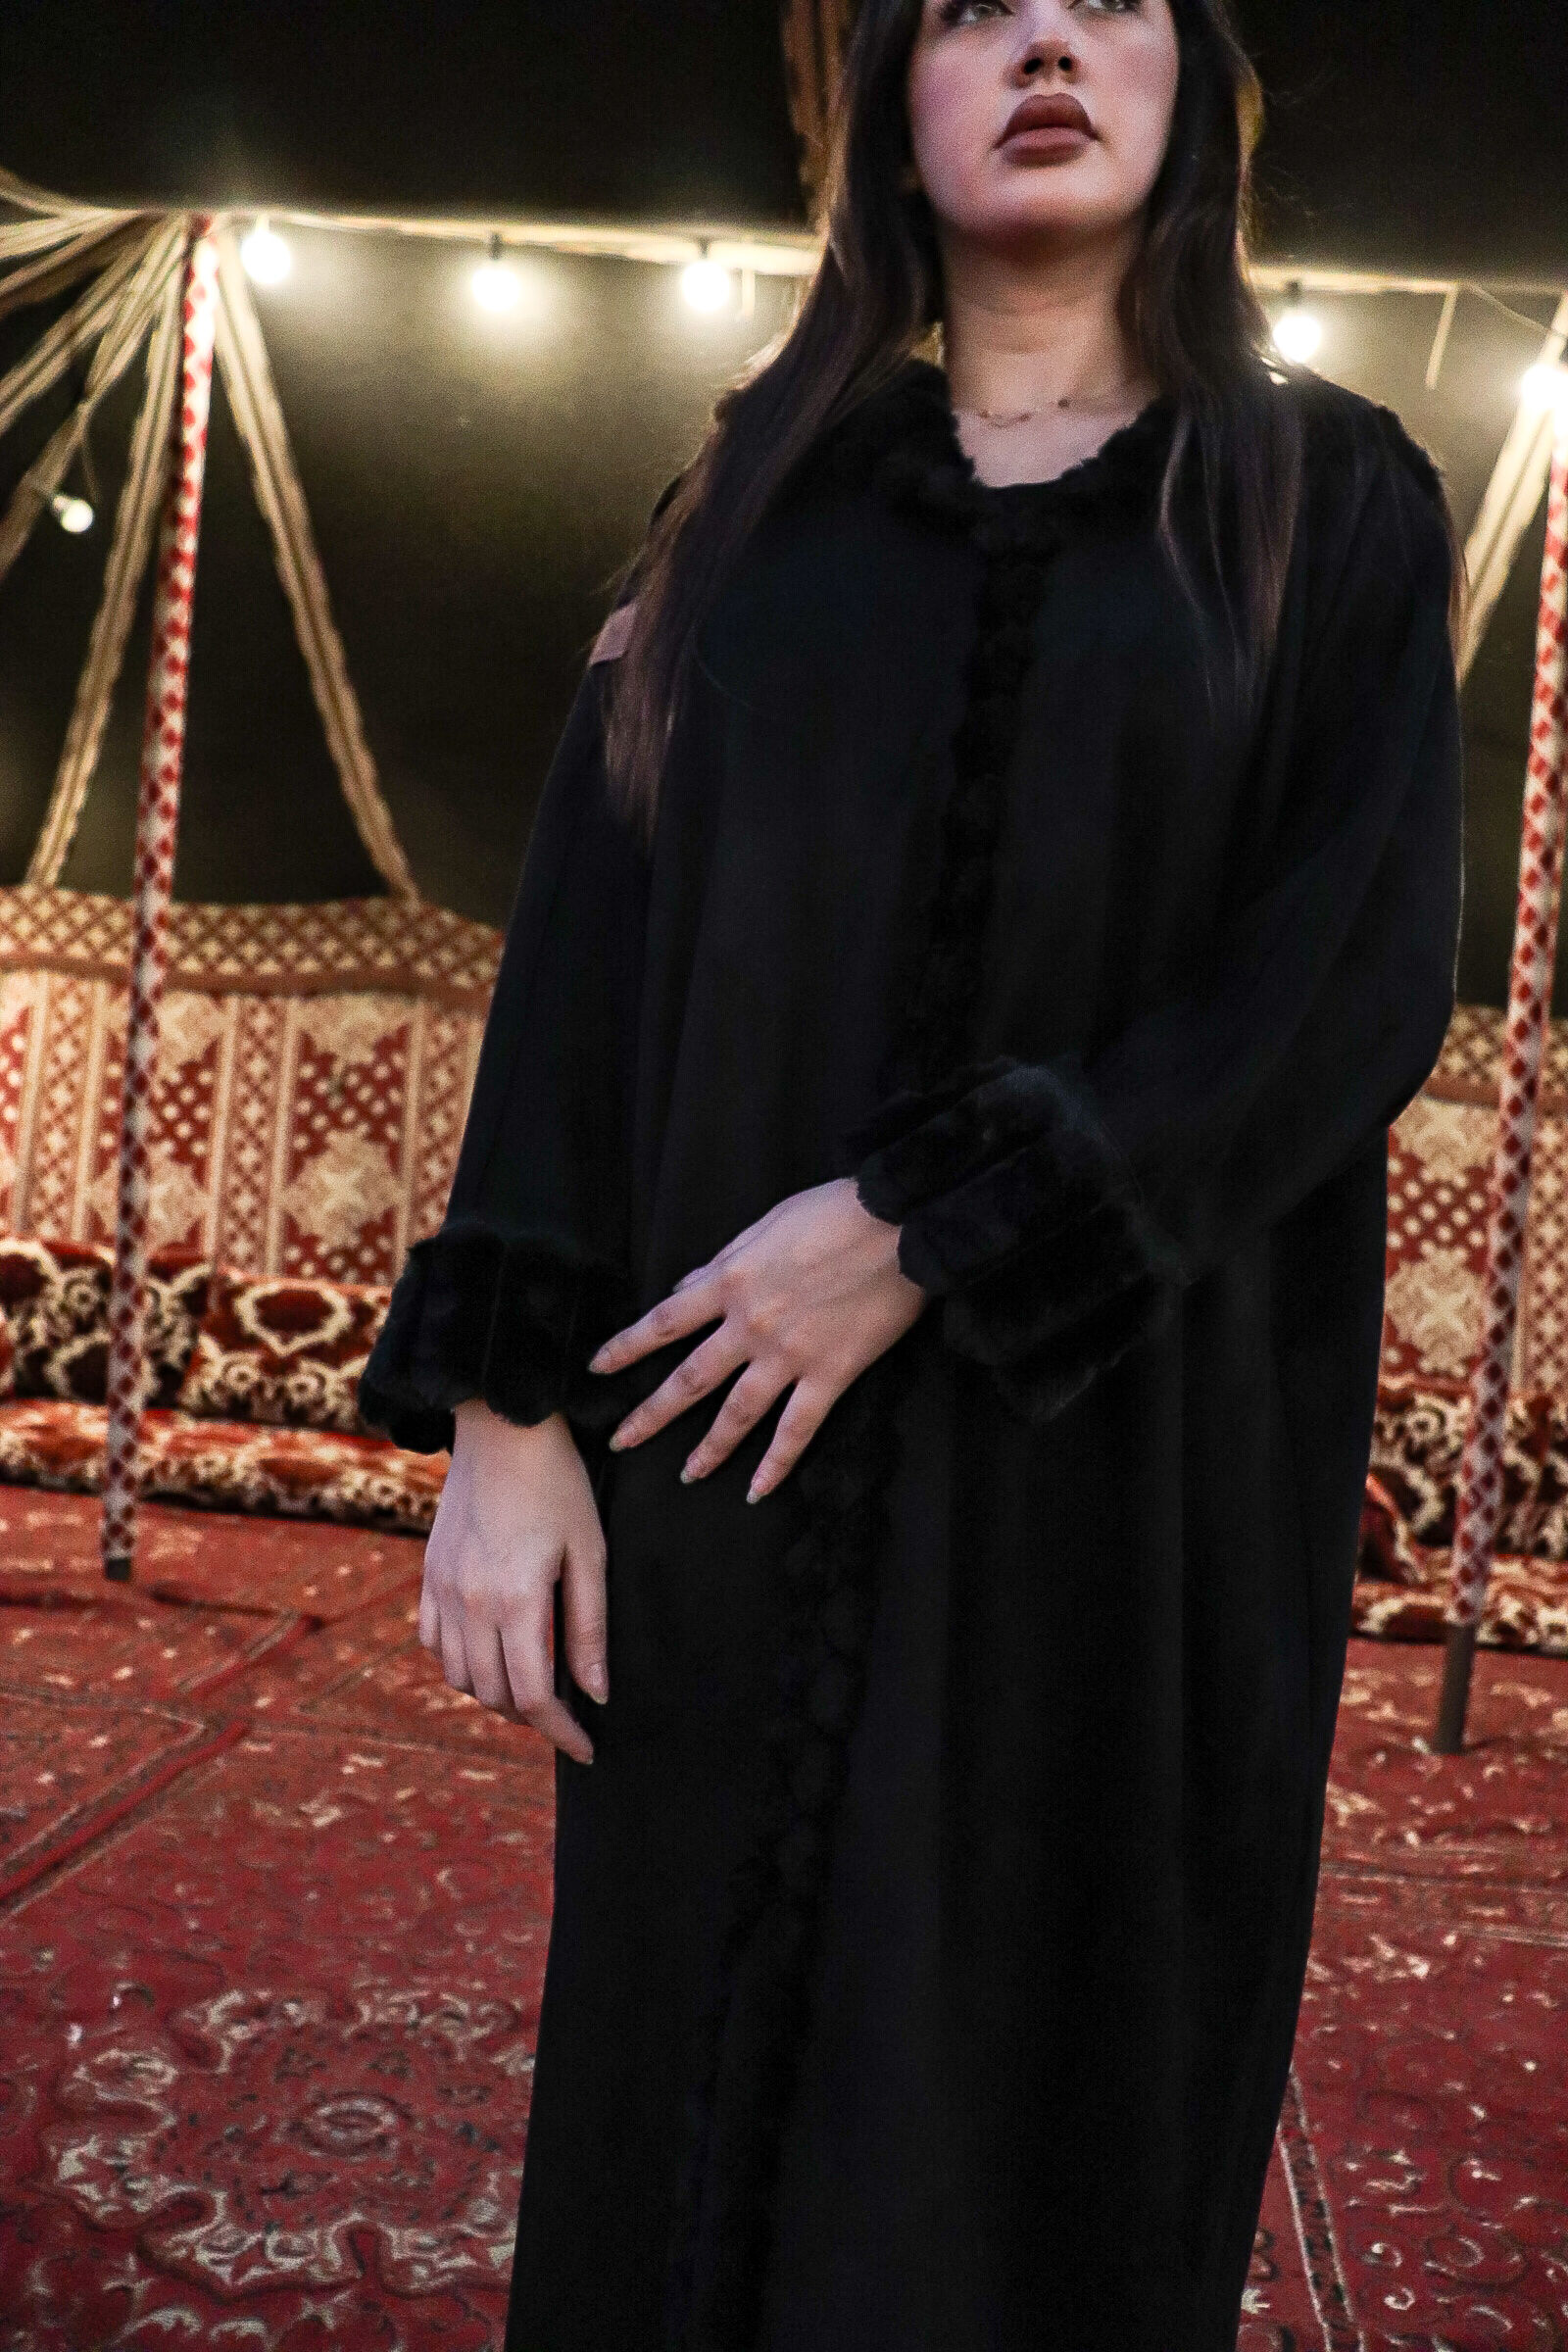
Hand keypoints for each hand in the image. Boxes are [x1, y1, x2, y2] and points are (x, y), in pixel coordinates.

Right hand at [420, 1399, 605, 1763]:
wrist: (501, 1430)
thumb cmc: (558, 1486)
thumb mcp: (589, 1553)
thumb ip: (589, 1627)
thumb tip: (595, 1694)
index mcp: (516, 1600)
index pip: (534, 1696)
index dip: (562, 1733)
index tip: (587, 1749)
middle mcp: (470, 1603)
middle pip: (495, 1695)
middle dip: (534, 1718)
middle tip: (567, 1716)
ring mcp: (442, 1590)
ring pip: (461, 1678)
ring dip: (496, 1696)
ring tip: (533, 1689)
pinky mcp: (429, 1576)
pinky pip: (435, 1645)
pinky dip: (462, 1665)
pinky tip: (491, 1656)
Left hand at [588, 1178, 926, 1500]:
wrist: (900, 1223)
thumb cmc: (834, 1212)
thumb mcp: (765, 1224)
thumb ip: (722, 1261)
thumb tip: (683, 1286)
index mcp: (729, 1282)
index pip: (663, 1322)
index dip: (626, 1347)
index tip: (597, 1367)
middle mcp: (749, 1325)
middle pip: (689, 1379)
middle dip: (650, 1414)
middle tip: (622, 1441)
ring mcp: (789, 1355)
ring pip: (736, 1414)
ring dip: (708, 1449)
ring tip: (687, 1474)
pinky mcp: (831, 1374)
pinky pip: (797, 1429)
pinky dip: (777, 1463)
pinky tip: (758, 1492)